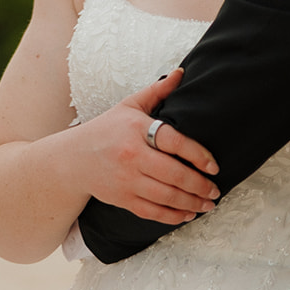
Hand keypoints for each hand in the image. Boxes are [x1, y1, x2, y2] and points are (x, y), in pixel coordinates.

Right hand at [81, 69, 219, 223]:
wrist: (73, 159)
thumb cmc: (106, 130)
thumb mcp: (129, 106)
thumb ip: (157, 91)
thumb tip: (181, 73)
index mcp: (136, 129)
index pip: (173, 142)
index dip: (198, 154)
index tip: (214, 165)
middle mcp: (131, 156)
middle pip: (173, 174)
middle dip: (200, 185)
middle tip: (216, 189)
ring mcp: (126, 180)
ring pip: (165, 196)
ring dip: (192, 203)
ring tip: (209, 203)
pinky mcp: (122, 199)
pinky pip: (152, 212)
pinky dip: (172, 216)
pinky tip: (188, 214)